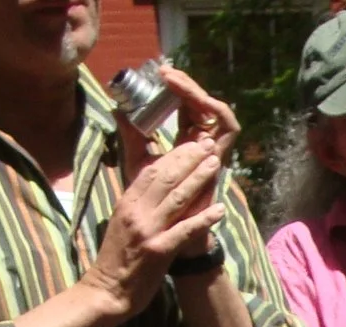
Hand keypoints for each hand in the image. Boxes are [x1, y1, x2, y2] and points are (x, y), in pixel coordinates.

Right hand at [83, 138, 229, 317]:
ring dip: (199, 179)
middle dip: (189, 159)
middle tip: (207, 145)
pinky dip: (204, 219)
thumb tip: (157, 189)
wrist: (107, 290)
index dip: (172, 155)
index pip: (151, 171)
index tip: (190, 144)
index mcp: (126, 203)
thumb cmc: (117, 258)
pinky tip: (220, 210)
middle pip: (166, 178)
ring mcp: (148, 230)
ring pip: (177, 198)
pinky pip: (185, 230)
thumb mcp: (123, 223)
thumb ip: (139, 205)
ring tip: (216, 164)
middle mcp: (136, 212)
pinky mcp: (159, 251)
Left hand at [114, 67, 237, 257]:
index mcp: (185, 144)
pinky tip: (199, 99)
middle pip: (201, 105)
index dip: (175, 89)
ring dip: (197, 92)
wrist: (171, 237)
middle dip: (185, 85)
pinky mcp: (221, 159)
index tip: (156, 75)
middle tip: (166, 71)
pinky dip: (216, 110)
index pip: (185, 108)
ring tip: (176, 79)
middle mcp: (202, 146)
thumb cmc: (155, 206)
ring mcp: (214, 152)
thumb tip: (119, 109)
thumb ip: (132, 137)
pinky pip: (227, 128)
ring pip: (215, 112)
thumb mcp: (139, 164)